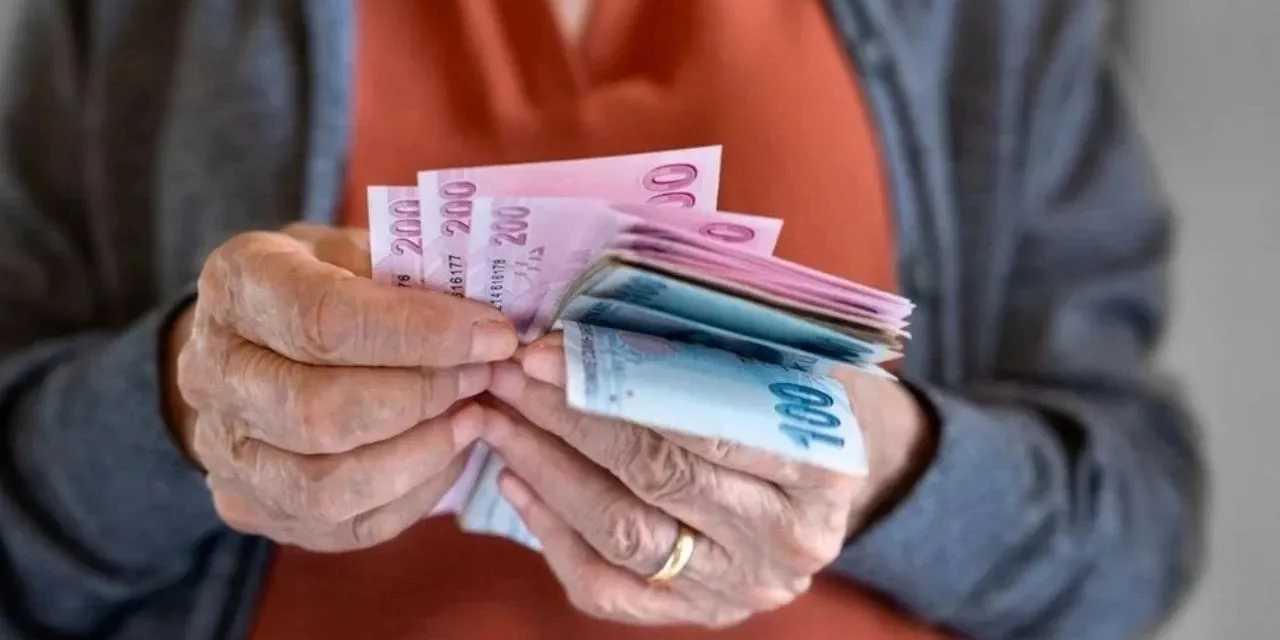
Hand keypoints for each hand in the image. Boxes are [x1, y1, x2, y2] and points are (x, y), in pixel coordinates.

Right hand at [166, 224, 516, 550]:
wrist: (256, 342)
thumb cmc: (326, 283)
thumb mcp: (360, 250)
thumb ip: (412, 274)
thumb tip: (489, 323)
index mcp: (237, 286)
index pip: (323, 321)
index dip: (420, 333)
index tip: (492, 334)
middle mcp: (211, 372)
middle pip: (319, 412)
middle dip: (422, 396)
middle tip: (484, 375)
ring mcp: (223, 452)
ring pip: (326, 485)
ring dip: (421, 454)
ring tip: (473, 418)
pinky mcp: (252, 507)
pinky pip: (344, 525)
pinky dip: (413, 496)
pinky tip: (449, 454)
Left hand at [479, 333, 932, 627]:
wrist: (829, 485)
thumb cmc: (797, 401)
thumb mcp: (790, 363)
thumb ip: (723, 343)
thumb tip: (610, 305)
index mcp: (823, 468)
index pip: (704, 425)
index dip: (619, 387)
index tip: (551, 350)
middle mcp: (782, 541)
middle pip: (656, 476)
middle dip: (568, 419)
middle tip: (510, 374)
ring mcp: (734, 587)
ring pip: (620, 533)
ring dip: (546, 469)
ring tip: (498, 417)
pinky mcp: (690, 613)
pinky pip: (604, 587)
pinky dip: (550, 532)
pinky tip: (515, 479)